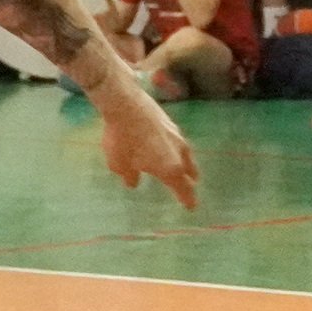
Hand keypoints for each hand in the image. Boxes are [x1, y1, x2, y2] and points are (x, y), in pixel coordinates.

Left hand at [100, 87, 198, 204]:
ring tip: (180, 165)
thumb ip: (129, 176)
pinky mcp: (170, 121)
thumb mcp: (120, 165)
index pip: (184, 189)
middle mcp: (179, 153)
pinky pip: (177, 141)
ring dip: (184, 162)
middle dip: (189, 180)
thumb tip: (133, 181)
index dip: (188, 199)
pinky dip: (174, 148)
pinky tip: (165, 145)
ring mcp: (177, 135)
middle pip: (190, 171)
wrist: (125, 103)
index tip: (191, 207)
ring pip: (186, 154)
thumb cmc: (123, 140)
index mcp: (170, 169)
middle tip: (189, 185)